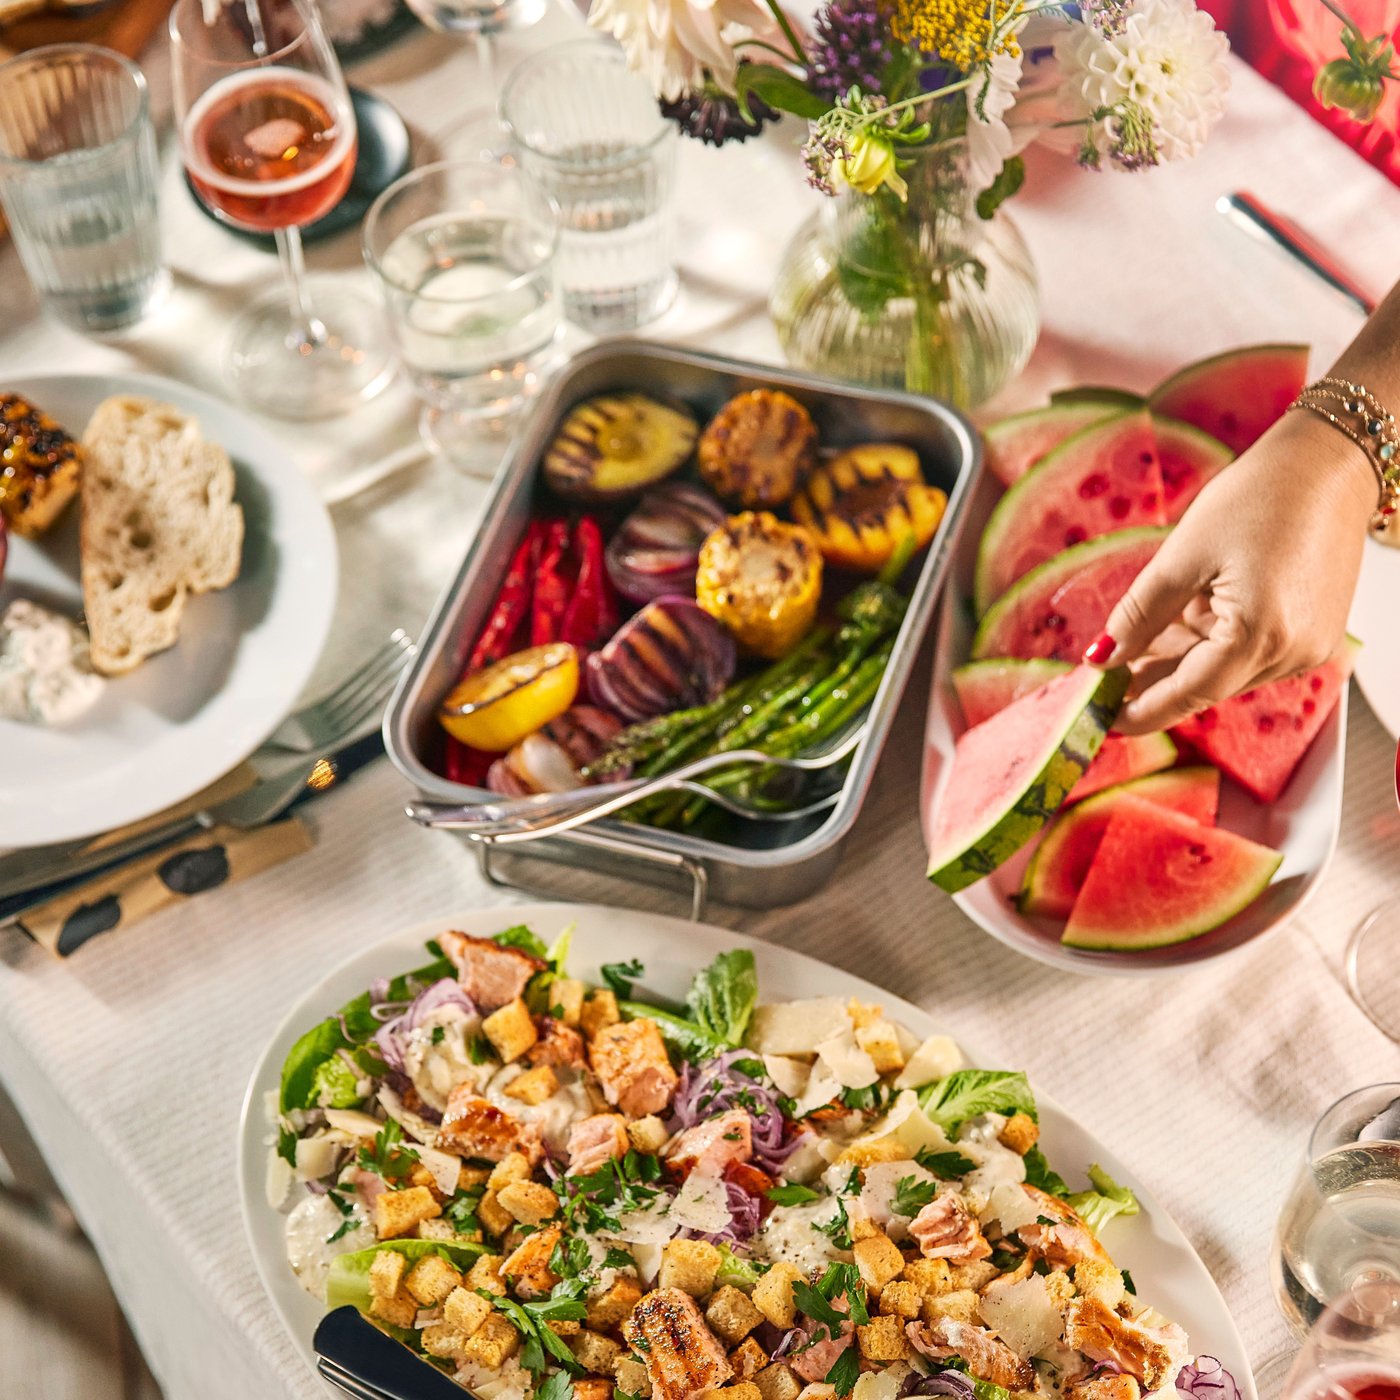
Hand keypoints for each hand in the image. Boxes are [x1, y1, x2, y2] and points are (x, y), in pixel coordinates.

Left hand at [1084, 410, 1375, 734]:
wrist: (1329, 464)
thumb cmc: (1261, 497)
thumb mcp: (1182, 556)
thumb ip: (1139, 615)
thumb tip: (1103, 657)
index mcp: (1260, 635)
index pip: (1188, 694)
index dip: (1141, 712)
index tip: (1102, 721)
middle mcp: (1293, 652)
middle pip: (1206, 686)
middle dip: (1153, 684)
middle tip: (1104, 679)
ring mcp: (1309, 646)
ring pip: (1226, 672)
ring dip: (1181, 661)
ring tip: (1138, 643)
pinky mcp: (1315, 633)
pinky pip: (1250, 654)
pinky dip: (1212, 644)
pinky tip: (1183, 621)